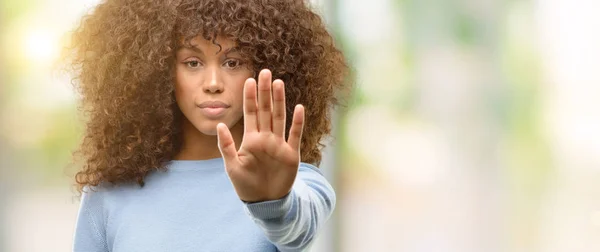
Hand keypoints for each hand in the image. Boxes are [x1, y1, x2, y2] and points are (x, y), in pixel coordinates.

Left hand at [216, 69, 304, 202]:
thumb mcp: (232, 166)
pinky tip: (299, 108)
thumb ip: (226, 146)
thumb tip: (219, 124)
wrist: (264, 201)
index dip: (250, 97)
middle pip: (266, 110)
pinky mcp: (291, 154)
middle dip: (264, 92)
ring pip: (279, 117)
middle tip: (265, 72)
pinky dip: (297, 122)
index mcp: (251, 139)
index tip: (249, 80)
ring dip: (279, 101)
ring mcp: (279, 144)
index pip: (250, 113)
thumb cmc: (245, 185)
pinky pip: (295, 135)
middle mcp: (266, 138)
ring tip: (278, 83)